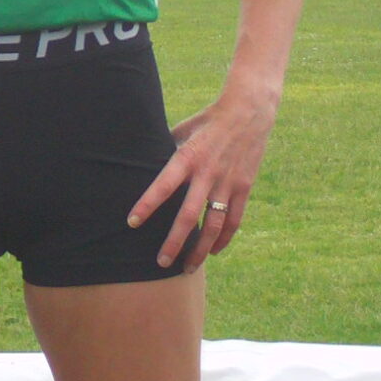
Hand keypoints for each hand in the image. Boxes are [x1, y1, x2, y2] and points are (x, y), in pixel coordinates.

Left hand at [129, 74, 278, 272]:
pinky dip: (223, 239)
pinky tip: (213, 251)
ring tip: (187, 268)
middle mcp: (207, 174)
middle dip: (174, 242)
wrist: (249, 112)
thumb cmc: (207, 121)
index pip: (163, 186)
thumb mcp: (182, 131)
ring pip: (214, 226)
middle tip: (161, 262)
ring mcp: (228, 183)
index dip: (147, 205)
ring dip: (200, 250)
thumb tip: (142, 164)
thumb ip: (165, 151)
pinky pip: (234, 221)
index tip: (131, 222)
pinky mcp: (244, 188)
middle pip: (188, 216)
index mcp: (187, 157)